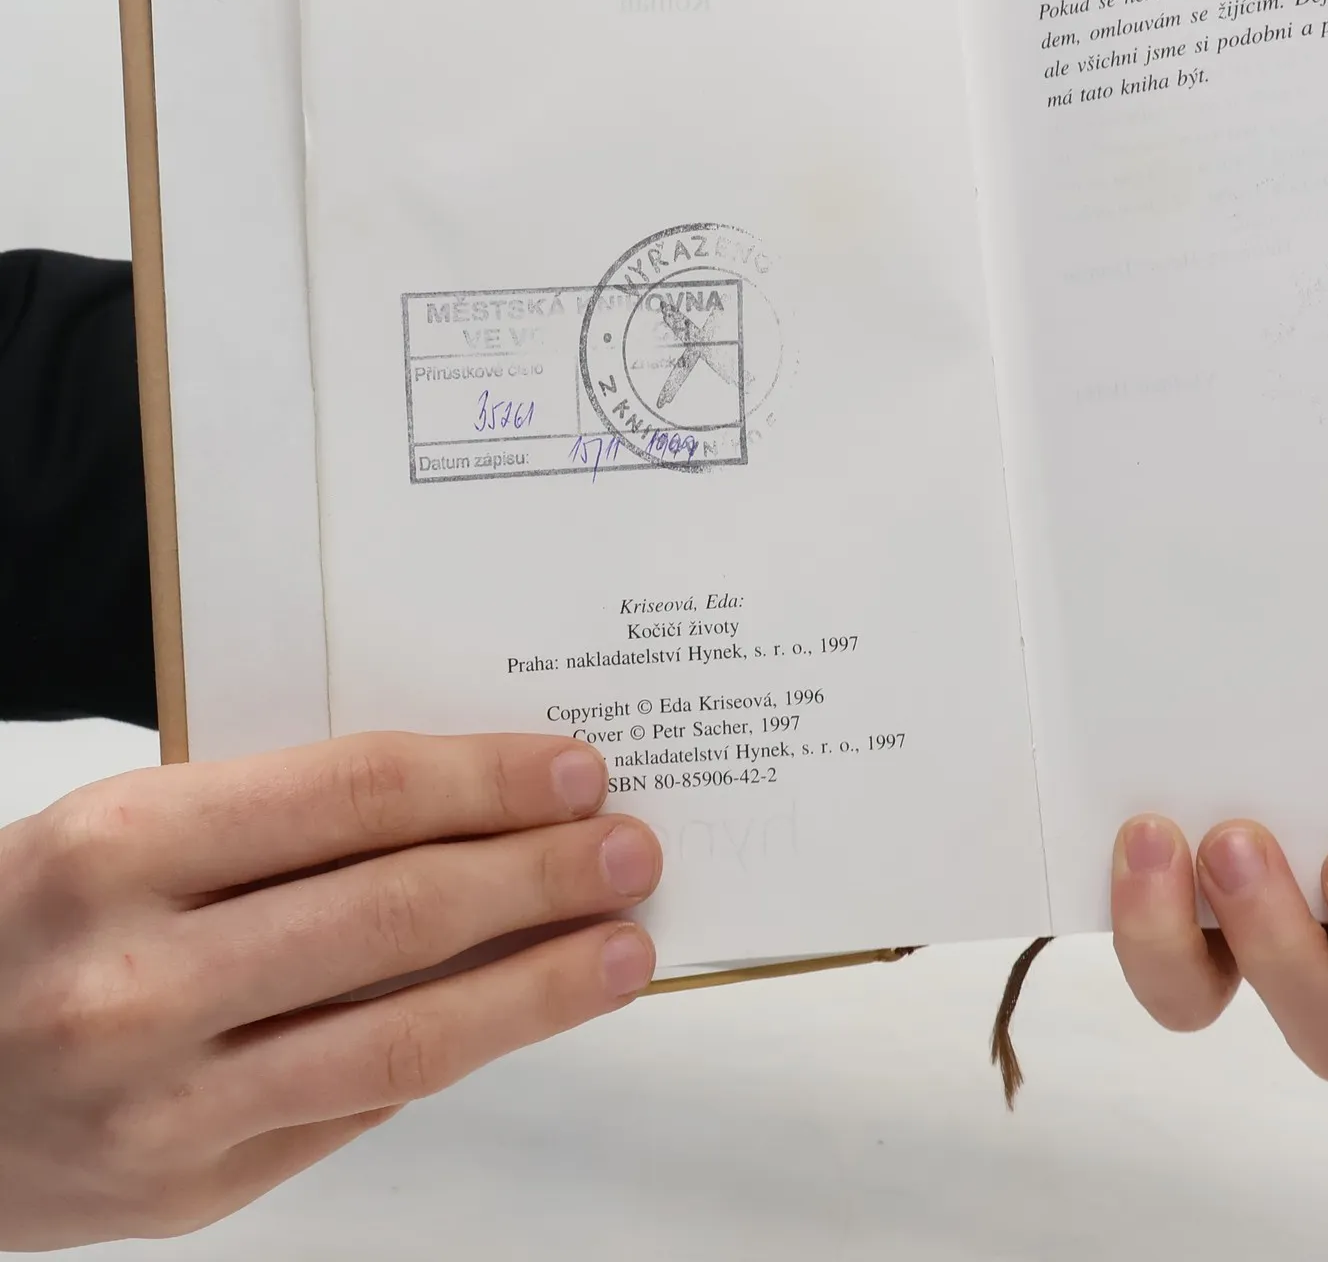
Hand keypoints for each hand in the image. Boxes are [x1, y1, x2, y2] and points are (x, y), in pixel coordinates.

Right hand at [0, 732, 660, 1248]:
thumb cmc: (33, 928)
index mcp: (122, 845)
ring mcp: (162, 1103)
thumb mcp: (125, 832)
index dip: (485, 781)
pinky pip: (358, 1108)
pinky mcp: (189, 1192)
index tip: (576, 773)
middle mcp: (138, 976)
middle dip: (540, 877)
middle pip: (397, 913)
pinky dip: (458, 1054)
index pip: (356, 795)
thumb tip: (471, 815)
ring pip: (401, 1039)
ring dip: (537, 987)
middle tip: (631, 851)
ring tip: (623, 949)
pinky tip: (523, 1014)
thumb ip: (278, 825)